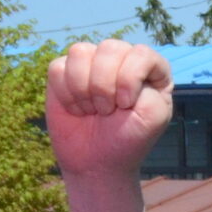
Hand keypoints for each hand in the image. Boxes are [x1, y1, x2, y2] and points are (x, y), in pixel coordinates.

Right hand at [45, 39, 175, 179]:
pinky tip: (78, 110)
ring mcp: (92, 64)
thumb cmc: (128, 140)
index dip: (130, 78)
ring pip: (80, 52)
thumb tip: (118, 63)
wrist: (96, 163)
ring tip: (93, 110)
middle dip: (105, 85)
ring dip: (84, 89)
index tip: (127, 105)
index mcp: (151, 71)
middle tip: (108, 111)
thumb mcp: (153, 116)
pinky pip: (58, 67)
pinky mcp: (64, 72)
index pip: (142, 53)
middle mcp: (122, 61)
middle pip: (110, 48)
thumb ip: (149, 85)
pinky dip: (67, 94)